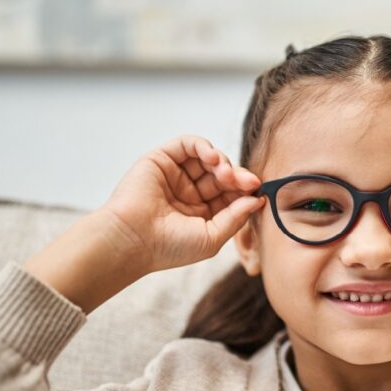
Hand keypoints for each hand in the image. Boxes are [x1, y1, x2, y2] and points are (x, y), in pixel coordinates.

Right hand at [99, 135, 264, 272]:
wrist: (132, 240)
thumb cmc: (169, 246)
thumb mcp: (212, 237)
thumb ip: (236, 217)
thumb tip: (258, 199)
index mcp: (203, 213)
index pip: (232, 194)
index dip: (246, 190)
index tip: (258, 191)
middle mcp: (190, 192)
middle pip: (224, 174)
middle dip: (238, 176)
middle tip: (248, 182)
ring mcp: (177, 175)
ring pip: (210, 158)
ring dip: (223, 162)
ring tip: (225, 173)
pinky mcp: (163, 159)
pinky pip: (189, 144)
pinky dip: (204, 147)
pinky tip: (212, 158)